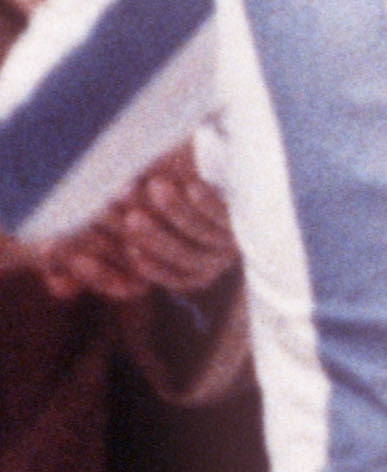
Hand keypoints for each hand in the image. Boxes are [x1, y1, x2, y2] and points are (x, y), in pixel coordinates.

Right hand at [39, 145, 233, 299]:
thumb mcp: (114, 235)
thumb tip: (60, 288)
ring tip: (154, 187)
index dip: (109, 272)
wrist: (208, 183)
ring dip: (174, 211)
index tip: (83, 255)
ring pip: (196, 233)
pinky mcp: (241, 220)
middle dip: (149, 234)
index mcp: (170, 274)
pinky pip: (222, 214)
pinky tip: (190, 184)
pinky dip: (205, 200)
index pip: (139, 280)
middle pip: (173, 255)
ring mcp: (223, 245)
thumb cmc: (150, 208)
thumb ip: (86, 261)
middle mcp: (200, 266)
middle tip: (128, 213)